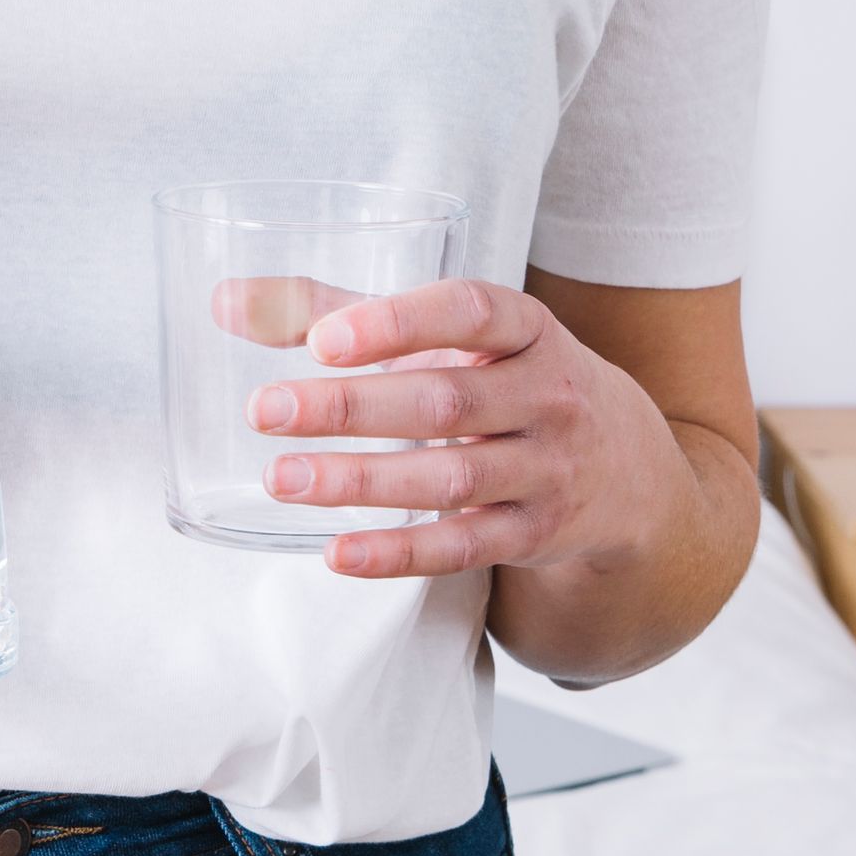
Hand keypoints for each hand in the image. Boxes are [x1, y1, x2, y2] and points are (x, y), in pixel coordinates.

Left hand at [231, 276, 674, 579]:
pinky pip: (463, 547)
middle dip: (351, 409)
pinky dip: (398, 553)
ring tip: (281, 480)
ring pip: (451, 478)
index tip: (323, 340)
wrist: (630, 470)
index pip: (472, 311)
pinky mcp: (535, 535)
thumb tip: (225, 302)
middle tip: (265, 411)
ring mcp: (548, 470)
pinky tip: (336, 552)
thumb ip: (335, 312)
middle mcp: (547, 395)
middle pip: (447, 401)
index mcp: (526, 328)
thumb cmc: (502, 380)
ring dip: (360, 481)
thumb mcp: (443, 337)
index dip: (399, 322)